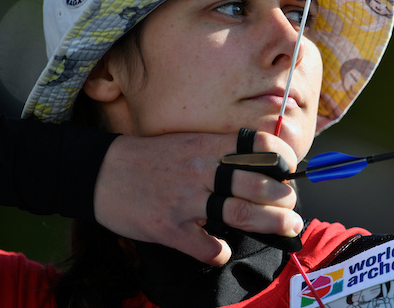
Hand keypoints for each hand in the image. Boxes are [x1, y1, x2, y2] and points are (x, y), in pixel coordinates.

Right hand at [93, 132, 302, 265]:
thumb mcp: (187, 142)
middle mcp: (200, 169)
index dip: (282, 157)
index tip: (291, 168)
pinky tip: (224, 251)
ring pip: (240, 213)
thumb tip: (260, 167)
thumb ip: (220, 153)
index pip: (257, 144)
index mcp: (206, 145)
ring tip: (287, 227)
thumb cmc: (152, 158)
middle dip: (284, 199)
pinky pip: (206, 245)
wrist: (101, 172)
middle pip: (256, 185)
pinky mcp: (169, 227)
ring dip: (271, 223)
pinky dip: (221, 251)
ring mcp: (185, 199)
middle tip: (293, 208)